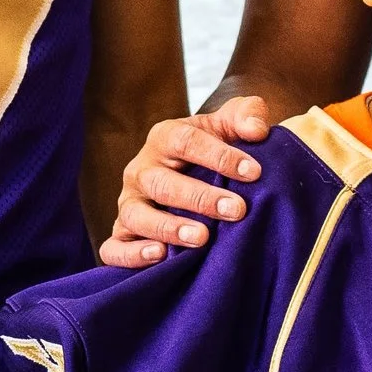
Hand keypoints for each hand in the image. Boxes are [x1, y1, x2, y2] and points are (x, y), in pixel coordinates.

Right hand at [101, 98, 268, 265]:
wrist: (197, 175)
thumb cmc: (216, 148)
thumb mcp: (230, 124)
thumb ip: (248, 115)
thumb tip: (256, 131)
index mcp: (165, 137)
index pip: (186, 141)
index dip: (219, 156)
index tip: (254, 172)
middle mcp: (142, 170)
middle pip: (162, 182)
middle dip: (201, 198)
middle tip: (237, 210)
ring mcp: (129, 203)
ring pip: (137, 215)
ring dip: (169, 227)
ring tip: (202, 237)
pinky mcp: (124, 233)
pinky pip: (115, 247)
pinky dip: (132, 254)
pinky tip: (161, 256)